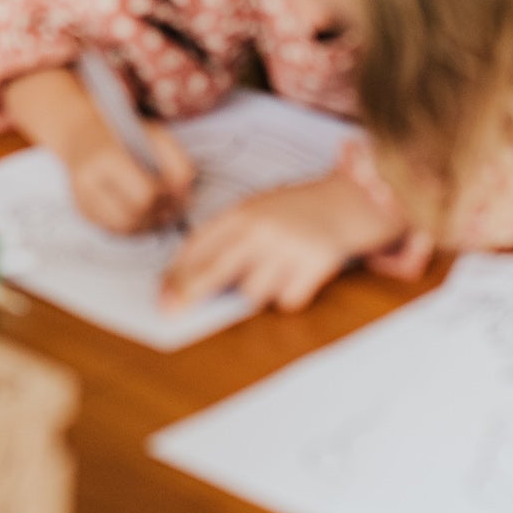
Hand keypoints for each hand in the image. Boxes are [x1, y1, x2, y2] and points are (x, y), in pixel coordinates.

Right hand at [0, 66, 195, 233]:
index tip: (174, 190)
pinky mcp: (83, 214)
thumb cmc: (125, 134)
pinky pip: (116, 231)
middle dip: (159, 215)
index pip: (144, 195)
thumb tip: (184, 196)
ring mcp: (82, 202)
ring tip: (161, 210)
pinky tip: (144, 213)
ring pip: (125, 230)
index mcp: (105, 158)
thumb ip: (178, 163)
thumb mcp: (157, 136)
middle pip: (135, 217)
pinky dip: (135, 226)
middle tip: (172, 205)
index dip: (166, 197)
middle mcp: (87, 184)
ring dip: (149, 225)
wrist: (83, 134)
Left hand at [161, 170, 406, 314]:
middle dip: (189, 294)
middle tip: (170, 312)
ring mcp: (288, 247)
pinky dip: (288, 296)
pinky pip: (286, 301)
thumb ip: (228, 238)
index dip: (176, 273)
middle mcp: (262, 228)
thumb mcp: (257, 209)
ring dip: (256, 292)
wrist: (351, 200)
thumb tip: (188, 280)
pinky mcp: (315, 266)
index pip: (199, 244)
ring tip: (273, 270)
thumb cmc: (295, 210)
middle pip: (214, 271)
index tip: (162, 294)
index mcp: (243, 211)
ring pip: (252, 293)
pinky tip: (296, 274)